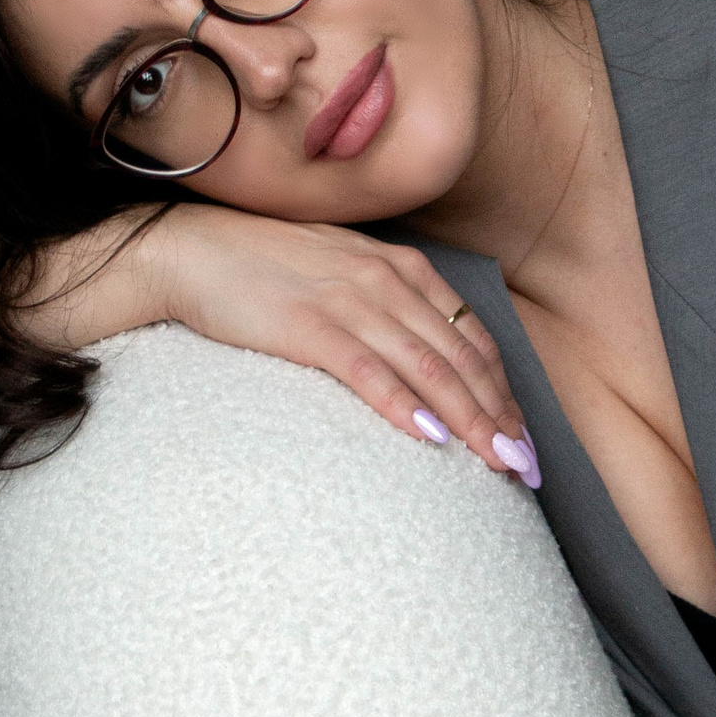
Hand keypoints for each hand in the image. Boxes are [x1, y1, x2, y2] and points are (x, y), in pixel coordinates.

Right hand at [12, 205, 539, 482]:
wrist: (190, 251)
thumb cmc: (263, 269)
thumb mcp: (341, 274)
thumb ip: (385, 308)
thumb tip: (422, 365)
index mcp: (401, 268)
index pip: (471, 336)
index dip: (502, 389)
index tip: (521, 434)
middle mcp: (386, 280)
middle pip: (460, 357)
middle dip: (498, 415)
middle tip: (525, 465)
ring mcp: (349, 300)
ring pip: (428, 367)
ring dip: (469, 419)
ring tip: (496, 461)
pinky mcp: (309, 325)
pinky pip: (368, 371)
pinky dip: (403, 404)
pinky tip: (429, 436)